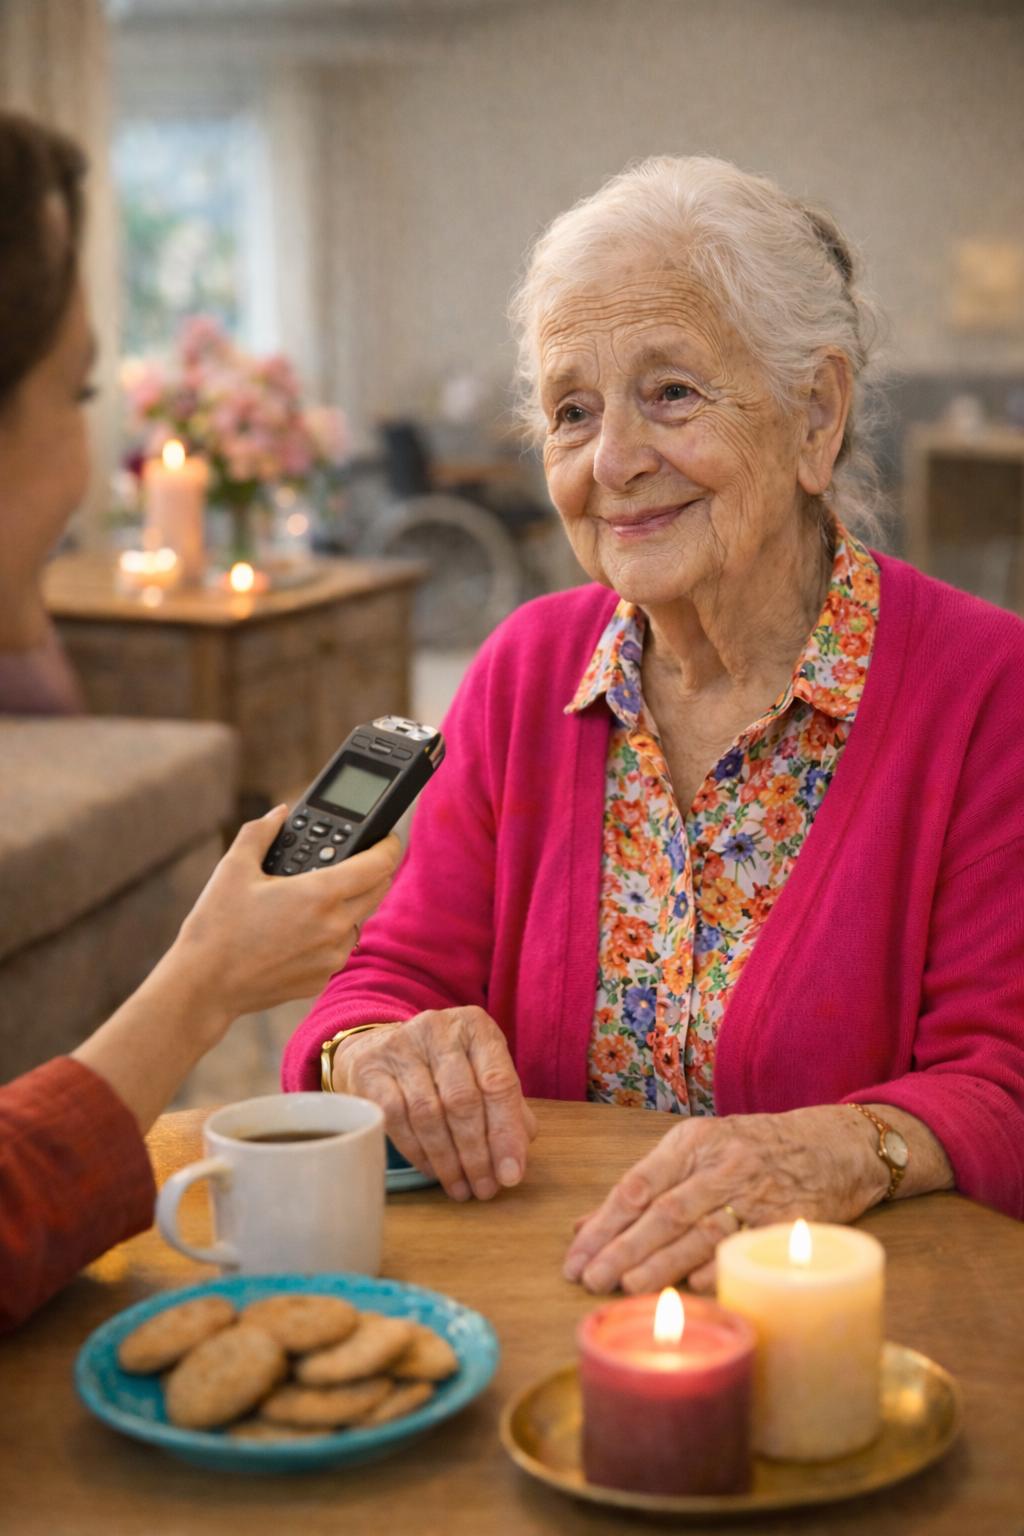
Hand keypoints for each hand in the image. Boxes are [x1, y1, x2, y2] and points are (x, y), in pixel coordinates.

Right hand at [170, 806, 399, 1026]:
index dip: (388, 845)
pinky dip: (330, 933)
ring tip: (316, 895)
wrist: (204, 985)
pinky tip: (299, 928)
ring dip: (351, 903)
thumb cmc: (216, 926)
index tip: (385, 838)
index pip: (380, 863)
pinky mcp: (322, 979)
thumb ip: (261, 832)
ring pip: (360, 919)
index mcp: (321, 894)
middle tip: (353, 860)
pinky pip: (340, 948)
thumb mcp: (234, 868)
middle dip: (372, 870)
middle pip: (378, 889)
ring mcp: (332, 957)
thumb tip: (280, 813)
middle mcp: (335, 927)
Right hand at [332, 1005, 537, 1202]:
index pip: (498, 1082)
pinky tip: (431, 1170)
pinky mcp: (369, 1069)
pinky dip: (417, 1152)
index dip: (506, 1132)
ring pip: (428, 1113)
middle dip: (477, 1153)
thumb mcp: (480, 1073)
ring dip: (447, 1160)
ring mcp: (400, 1046)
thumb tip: (515, 1160)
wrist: (380, 1048)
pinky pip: (396, 1119)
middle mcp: (438, 1029)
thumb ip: (506, 1108)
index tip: (511, 1174)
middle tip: (484, 1188)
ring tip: (460, 1187)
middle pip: (462, 1100)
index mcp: (475, 1027)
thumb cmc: (443, 1068)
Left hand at [563, 1107, 885, 1294]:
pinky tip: (693, 1285)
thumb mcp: (697, 1151)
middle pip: (664, 1210)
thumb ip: (643, 1187)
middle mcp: (721, 1163)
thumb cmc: (753, 1150)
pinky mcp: (789, 1219)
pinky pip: (748, 1245)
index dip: (603, 1222)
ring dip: (663, 1262)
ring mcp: (757, 1191)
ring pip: (701, 1229)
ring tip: (627, 1286)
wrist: (834, 1145)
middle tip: (589, 1278)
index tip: (574, 1255)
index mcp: (692, 1142)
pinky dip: (720, 1265)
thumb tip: (583, 1226)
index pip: (638, 1184)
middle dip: (623, 1247)